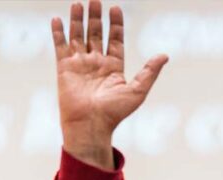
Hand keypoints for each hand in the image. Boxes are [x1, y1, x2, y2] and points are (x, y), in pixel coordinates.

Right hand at [52, 2, 167, 168]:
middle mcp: (96, 64)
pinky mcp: (64, 69)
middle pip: (95, 34)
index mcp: (113, 67)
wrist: (90, 125)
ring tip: (78, 3)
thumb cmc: (114, 112)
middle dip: (95, 17)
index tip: (115, 8)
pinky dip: (58, 33)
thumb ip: (149, 71)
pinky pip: (60, 47)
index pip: (115, 40)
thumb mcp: (138, 90)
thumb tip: (165, 55)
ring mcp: (79, 65)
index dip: (115, 24)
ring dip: (78, 20)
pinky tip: (58, 19)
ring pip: (78, 36)